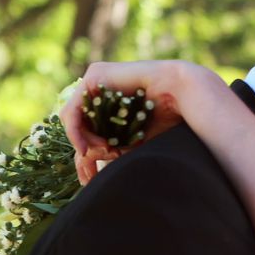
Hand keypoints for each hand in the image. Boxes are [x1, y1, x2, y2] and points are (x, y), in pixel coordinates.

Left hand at [60, 60, 217, 184]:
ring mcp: (95, 81)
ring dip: (81, 141)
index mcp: (109, 102)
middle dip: (81, 150)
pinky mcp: (95, 76)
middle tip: (92, 169)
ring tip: (99, 153)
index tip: (89, 177)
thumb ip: (112, 147)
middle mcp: (100, 90)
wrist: (181, 94)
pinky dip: (75, 131)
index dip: (84, 153)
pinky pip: (73, 109)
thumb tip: (88, 161)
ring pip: (72, 118)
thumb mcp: (132, 139)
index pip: (85, 129)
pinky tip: (86, 147)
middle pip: (77, 124)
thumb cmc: (166, 117)